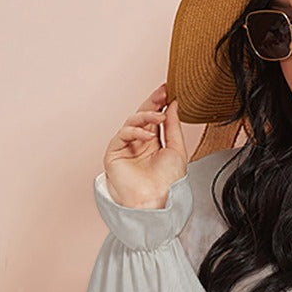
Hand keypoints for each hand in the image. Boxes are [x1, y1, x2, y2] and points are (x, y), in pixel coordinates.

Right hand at [102, 81, 187, 208]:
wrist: (156, 201)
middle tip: (162, 92)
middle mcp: (139, 143)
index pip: (155, 118)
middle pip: (143, 115)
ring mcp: (126, 147)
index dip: (161, 103)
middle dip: (153, 102)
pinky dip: (135, 131)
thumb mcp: (177, 150)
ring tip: (159, 116)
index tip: (169, 90)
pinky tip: (147, 136)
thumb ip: (174, 126)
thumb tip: (173, 105)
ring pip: (133, 121)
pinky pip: (123, 134)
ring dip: (146, 116)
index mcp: (154, 143)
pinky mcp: (115, 153)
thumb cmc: (167, 182)